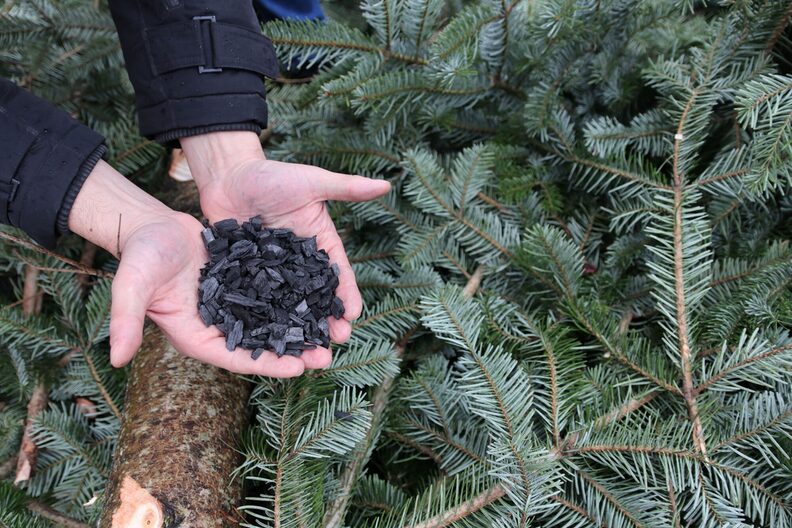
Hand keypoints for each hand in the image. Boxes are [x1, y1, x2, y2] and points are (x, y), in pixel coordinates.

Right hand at [68, 161, 306, 375]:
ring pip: (271, 322)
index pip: (234, 357)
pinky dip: (294, 300)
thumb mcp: (132, 285)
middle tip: (326, 357)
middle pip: (259, 344)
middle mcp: (217, 325)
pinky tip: (319, 300)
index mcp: (194, 334)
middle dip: (292, 352)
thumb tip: (115, 359)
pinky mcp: (243, 285)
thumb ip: (125, 319)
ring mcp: (232, 306)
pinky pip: (273, 296)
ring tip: (331, 333)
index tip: (297, 369)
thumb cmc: (141, 254)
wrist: (151, 225)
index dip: (265, 364)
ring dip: (299, 328)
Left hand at [181, 132, 390, 367]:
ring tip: (305, 352)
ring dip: (299, 328)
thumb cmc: (270, 175)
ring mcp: (273, 272)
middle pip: (316, 297)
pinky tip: (268, 341)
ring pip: (289, 305)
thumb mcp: (311, 181)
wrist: (226, 175)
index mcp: (319, 243)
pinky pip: (258, 301)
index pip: (337, 273)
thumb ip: (346, 187)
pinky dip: (265, 321)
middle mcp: (300, 263)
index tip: (353, 316)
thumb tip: (386, 184)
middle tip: (334, 344)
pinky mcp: (248, 276)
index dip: (346, 294)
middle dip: (326, 321)